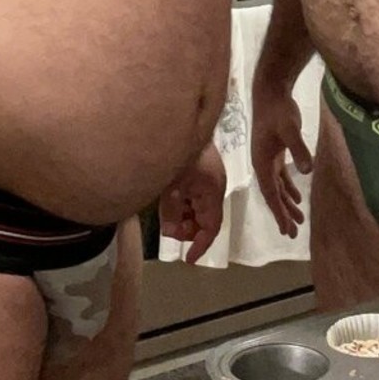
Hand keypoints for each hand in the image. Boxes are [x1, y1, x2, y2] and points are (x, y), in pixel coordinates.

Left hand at [158, 141, 226, 264]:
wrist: (182, 120)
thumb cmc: (180, 154)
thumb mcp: (172, 187)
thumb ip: (171, 212)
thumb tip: (170, 233)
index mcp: (212, 192)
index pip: (211, 227)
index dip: (201, 245)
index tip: (188, 259)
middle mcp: (212, 189)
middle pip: (204, 219)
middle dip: (188, 230)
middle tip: (170, 231)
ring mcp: (205, 180)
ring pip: (195, 208)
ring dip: (182, 217)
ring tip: (166, 215)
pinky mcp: (196, 173)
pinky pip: (190, 196)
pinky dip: (180, 204)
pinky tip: (167, 203)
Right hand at [251, 78, 311, 238]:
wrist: (270, 92)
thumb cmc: (278, 111)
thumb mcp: (290, 130)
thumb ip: (299, 150)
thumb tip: (308, 170)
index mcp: (261, 163)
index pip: (270, 194)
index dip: (278, 213)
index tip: (286, 230)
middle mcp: (262, 164)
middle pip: (272, 195)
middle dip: (282, 214)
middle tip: (292, 233)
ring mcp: (267, 158)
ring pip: (277, 187)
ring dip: (286, 203)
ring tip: (298, 220)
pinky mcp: (275, 151)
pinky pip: (280, 176)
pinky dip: (288, 188)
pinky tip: (297, 197)